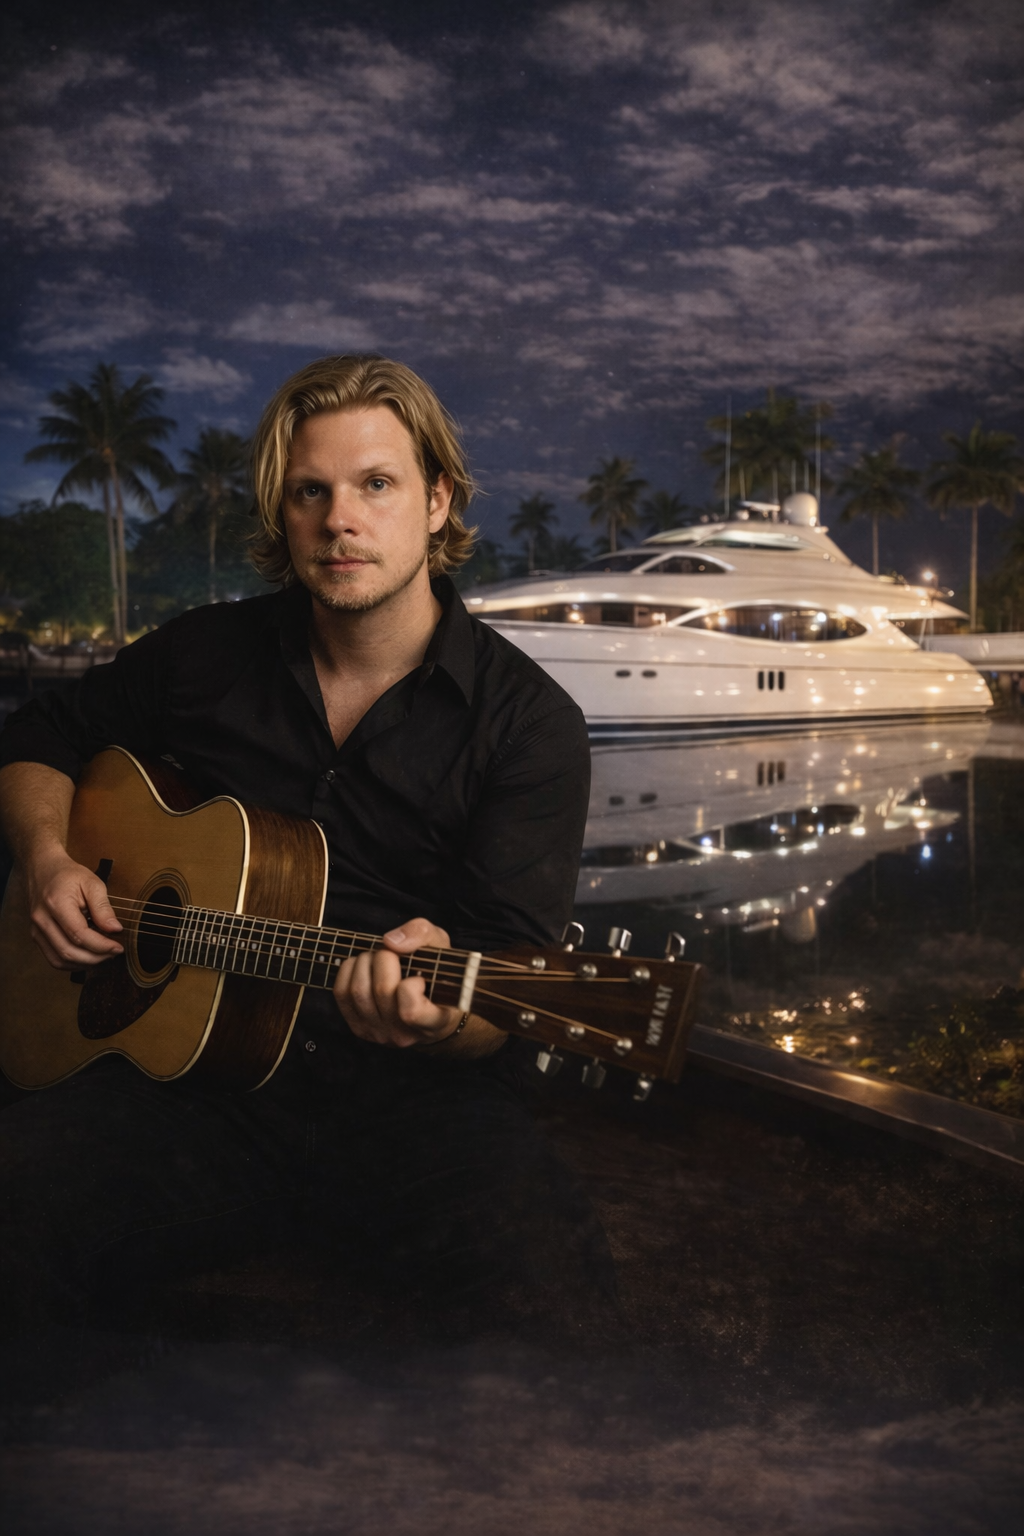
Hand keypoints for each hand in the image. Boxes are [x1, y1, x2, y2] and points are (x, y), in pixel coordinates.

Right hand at [26, 850, 123, 970]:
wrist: (43, 869)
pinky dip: (72, 963)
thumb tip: (115, 929)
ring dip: (84, 963)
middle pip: (68, 951)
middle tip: (113, 953)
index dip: (101, 946)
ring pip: (59, 960)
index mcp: (56, 904)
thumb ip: (103, 907)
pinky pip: (53, 958)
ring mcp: (36, 930)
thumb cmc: (67, 874)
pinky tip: (87, 956)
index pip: (79, 934)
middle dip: (95, 958)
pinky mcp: (36, 936)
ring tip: (103, 956)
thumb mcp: (92, 883)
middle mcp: (42, 920)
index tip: (118, 947)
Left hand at [332, 917, 461, 1047]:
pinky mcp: (359, 1028)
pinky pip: (342, 993)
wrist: (427, 1002)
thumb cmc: (436, 974)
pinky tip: (364, 966)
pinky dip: (349, 969)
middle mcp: (406, 1034)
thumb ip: (421, 934)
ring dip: (366, 961)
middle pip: (382, 990)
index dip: (410, 986)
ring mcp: (380, 1034)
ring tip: (379, 958)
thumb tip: (390, 942)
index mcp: (435, 1021)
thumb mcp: (440, 946)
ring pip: (359, 990)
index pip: (411, 1012)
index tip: (419, 978)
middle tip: (393, 954)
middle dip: (384, 958)